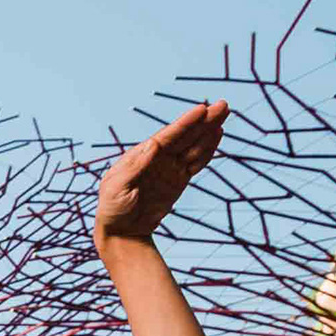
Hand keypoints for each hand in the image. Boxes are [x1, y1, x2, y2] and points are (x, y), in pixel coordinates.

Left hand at [95, 99, 228, 245]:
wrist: (121, 230)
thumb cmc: (112, 208)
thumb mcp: (117, 188)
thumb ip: (135, 167)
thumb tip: (153, 144)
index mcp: (141, 156)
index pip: (167, 136)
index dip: (185, 123)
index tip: (201, 110)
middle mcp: (157, 158)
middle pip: (184, 136)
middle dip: (203, 121)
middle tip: (222, 105)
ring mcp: (169, 168)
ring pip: (193, 146)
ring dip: (208, 131)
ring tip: (223, 115)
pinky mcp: (178, 181)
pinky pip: (196, 163)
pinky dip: (207, 150)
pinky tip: (217, 136)